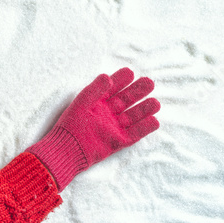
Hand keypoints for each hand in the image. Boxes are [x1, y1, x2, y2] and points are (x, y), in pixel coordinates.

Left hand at [29, 67, 160, 188]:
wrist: (67, 150)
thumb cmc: (70, 126)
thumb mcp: (81, 104)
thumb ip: (94, 90)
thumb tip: (107, 76)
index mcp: (95, 104)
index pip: (111, 89)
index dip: (120, 80)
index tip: (130, 72)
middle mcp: (106, 114)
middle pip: (125, 101)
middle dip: (137, 92)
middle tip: (149, 82)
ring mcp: (112, 128)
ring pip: (132, 116)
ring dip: (144, 109)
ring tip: (156, 102)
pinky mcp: (117, 141)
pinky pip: (134, 134)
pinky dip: (144, 128)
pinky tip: (154, 120)